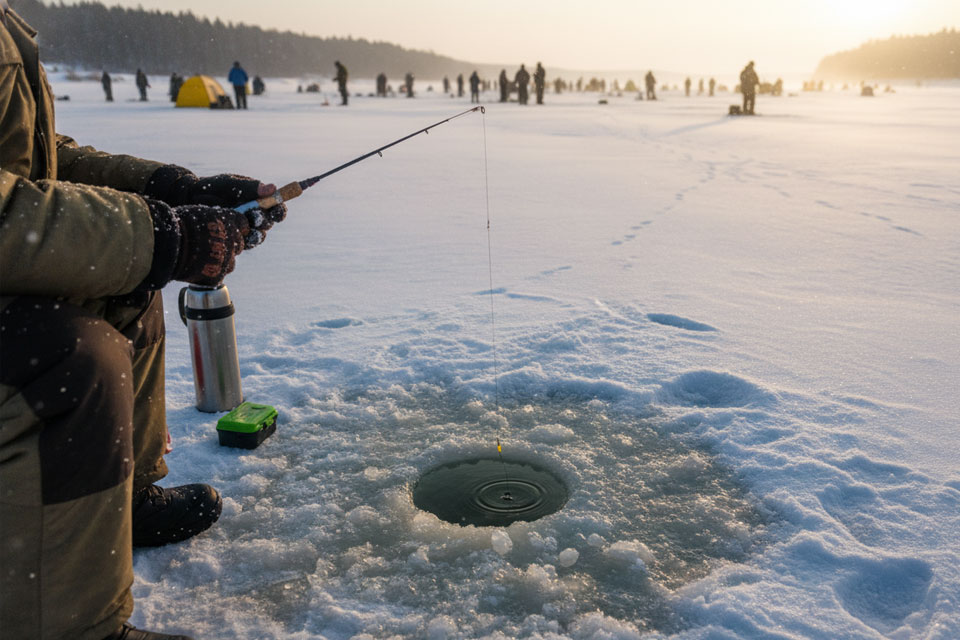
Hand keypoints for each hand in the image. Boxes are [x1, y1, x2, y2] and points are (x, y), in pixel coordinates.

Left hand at [145, 165, 286, 238]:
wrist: (191, 198)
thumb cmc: (213, 187)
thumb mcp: (232, 184)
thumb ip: (251, 187)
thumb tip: (273, 187)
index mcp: (259, 202)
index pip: (276, 209)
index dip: (280, 211)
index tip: (277, 211)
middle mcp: (255, 218)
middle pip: (268, 225)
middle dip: (264, 221)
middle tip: (254, 216)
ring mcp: (244, 230)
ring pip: (257, 237)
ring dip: (253, 233)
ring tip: (243, 227)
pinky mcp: (233, 241)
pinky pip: (242, 246)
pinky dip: (239, 241)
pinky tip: (231, 235)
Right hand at [173, 204, 249, 286]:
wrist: (168, 244)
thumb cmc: (177, 225)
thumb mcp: (197, 214)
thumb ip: (211, 221)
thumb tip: (211, 226)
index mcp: (228, 220)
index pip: (242, 224)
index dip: (237, 228)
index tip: (232, 231)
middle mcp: (232, 239)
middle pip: (238, 245)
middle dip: (228, 247)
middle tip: (212, 247)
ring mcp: (226, 259)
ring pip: (230, 263)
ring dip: (221, 262)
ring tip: (203, 260)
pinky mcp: (217, 275)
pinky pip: (218, 276)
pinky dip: (209, 275)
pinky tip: (197, 271)